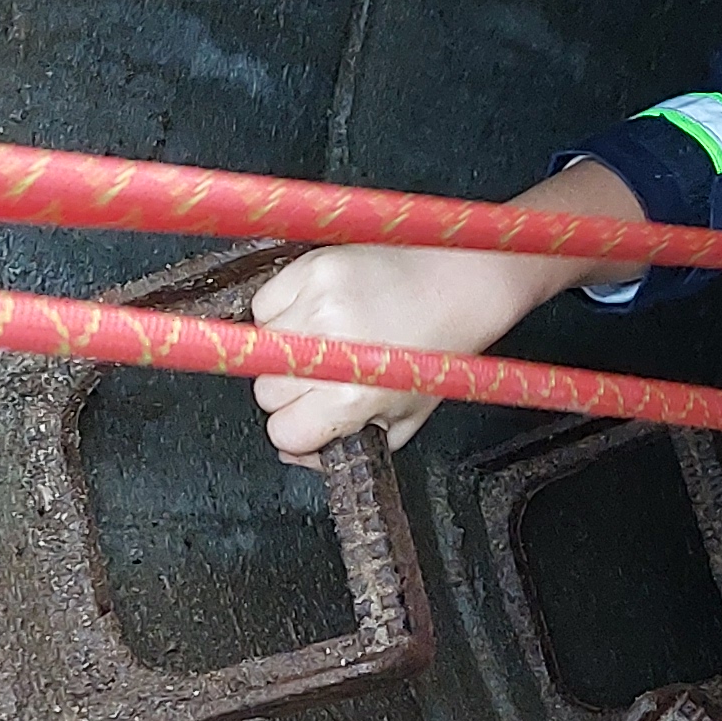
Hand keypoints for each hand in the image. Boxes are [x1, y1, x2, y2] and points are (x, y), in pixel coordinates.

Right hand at [247, 160, 651, 460]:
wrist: (461, 282)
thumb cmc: (438, 352)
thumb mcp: (404, 418)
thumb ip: (346, 444)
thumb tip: (293, 452)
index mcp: (353, 395)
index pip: (283, 432)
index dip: (299, 429)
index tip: (314, 418)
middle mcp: (329, 349)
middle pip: (266, 392)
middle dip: (291, 392)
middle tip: (327, 376)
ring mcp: (317, 303)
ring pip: (260, 345)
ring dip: (284, 350)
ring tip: (326, 341)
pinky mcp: (312, 268)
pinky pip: (265, 302)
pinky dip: (283, 311)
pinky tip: (320, 312)